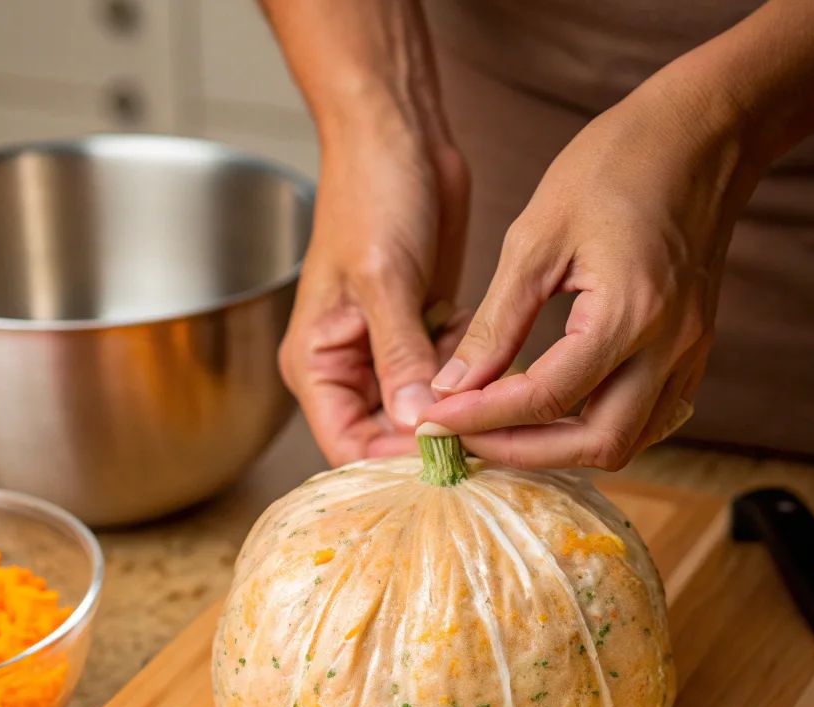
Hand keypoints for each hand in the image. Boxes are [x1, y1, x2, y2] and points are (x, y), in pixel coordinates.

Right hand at [278, 112, 469, 465]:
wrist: (399, 137)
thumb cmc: (370, 195)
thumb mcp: (383, 281)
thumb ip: (400, 357)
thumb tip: (418, 423)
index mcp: (317, 362)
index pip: (345, 445)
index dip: (391, 462)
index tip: (444, 460)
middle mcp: (348, 366)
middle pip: (385, 437)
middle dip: (431, 440)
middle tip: (484, 440)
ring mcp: (386, 353)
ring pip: (420, 413)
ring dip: (456, 411)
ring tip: (496, 405)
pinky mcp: (420, 334)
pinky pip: (444, 380)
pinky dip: (468, 380)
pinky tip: (495, 368)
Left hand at [418, 71, 759, 469]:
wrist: (702, 133)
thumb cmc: (616, 164)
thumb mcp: (536, 237)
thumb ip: (496, 322)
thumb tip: (452, 386)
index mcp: (630, 313)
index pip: (546, 398)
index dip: (482, 419)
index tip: (434, 422)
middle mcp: (670, 346)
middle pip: (597, 445)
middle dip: (522, 451)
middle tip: (465, 438)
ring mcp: (690, 353)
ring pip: (626, 443)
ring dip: (560, 449)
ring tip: (501, 430)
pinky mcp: (692, 351)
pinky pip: (647, 419)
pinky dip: (592, 428)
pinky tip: (551, 413)